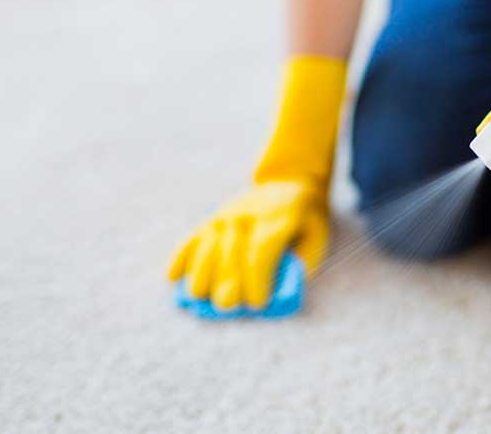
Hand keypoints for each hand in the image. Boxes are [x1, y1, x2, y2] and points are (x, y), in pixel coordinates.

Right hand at [166, 55, 345, 315]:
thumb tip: (279, 291)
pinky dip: (181, 256)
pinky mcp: (212, 218)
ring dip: (200, 272)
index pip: (261, 252)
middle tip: (227, 307)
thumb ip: (302, 263)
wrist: (288, 182)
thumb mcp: (317, 236)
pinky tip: (172, 277)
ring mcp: (226, 214)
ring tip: (198, 297)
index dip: (257, 279)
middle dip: (227, 282)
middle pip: (231, 252)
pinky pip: (192, 237)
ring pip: (207, 245)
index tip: (257, 303)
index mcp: (278, 219)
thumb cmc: (306, 220)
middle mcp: (248, 215)